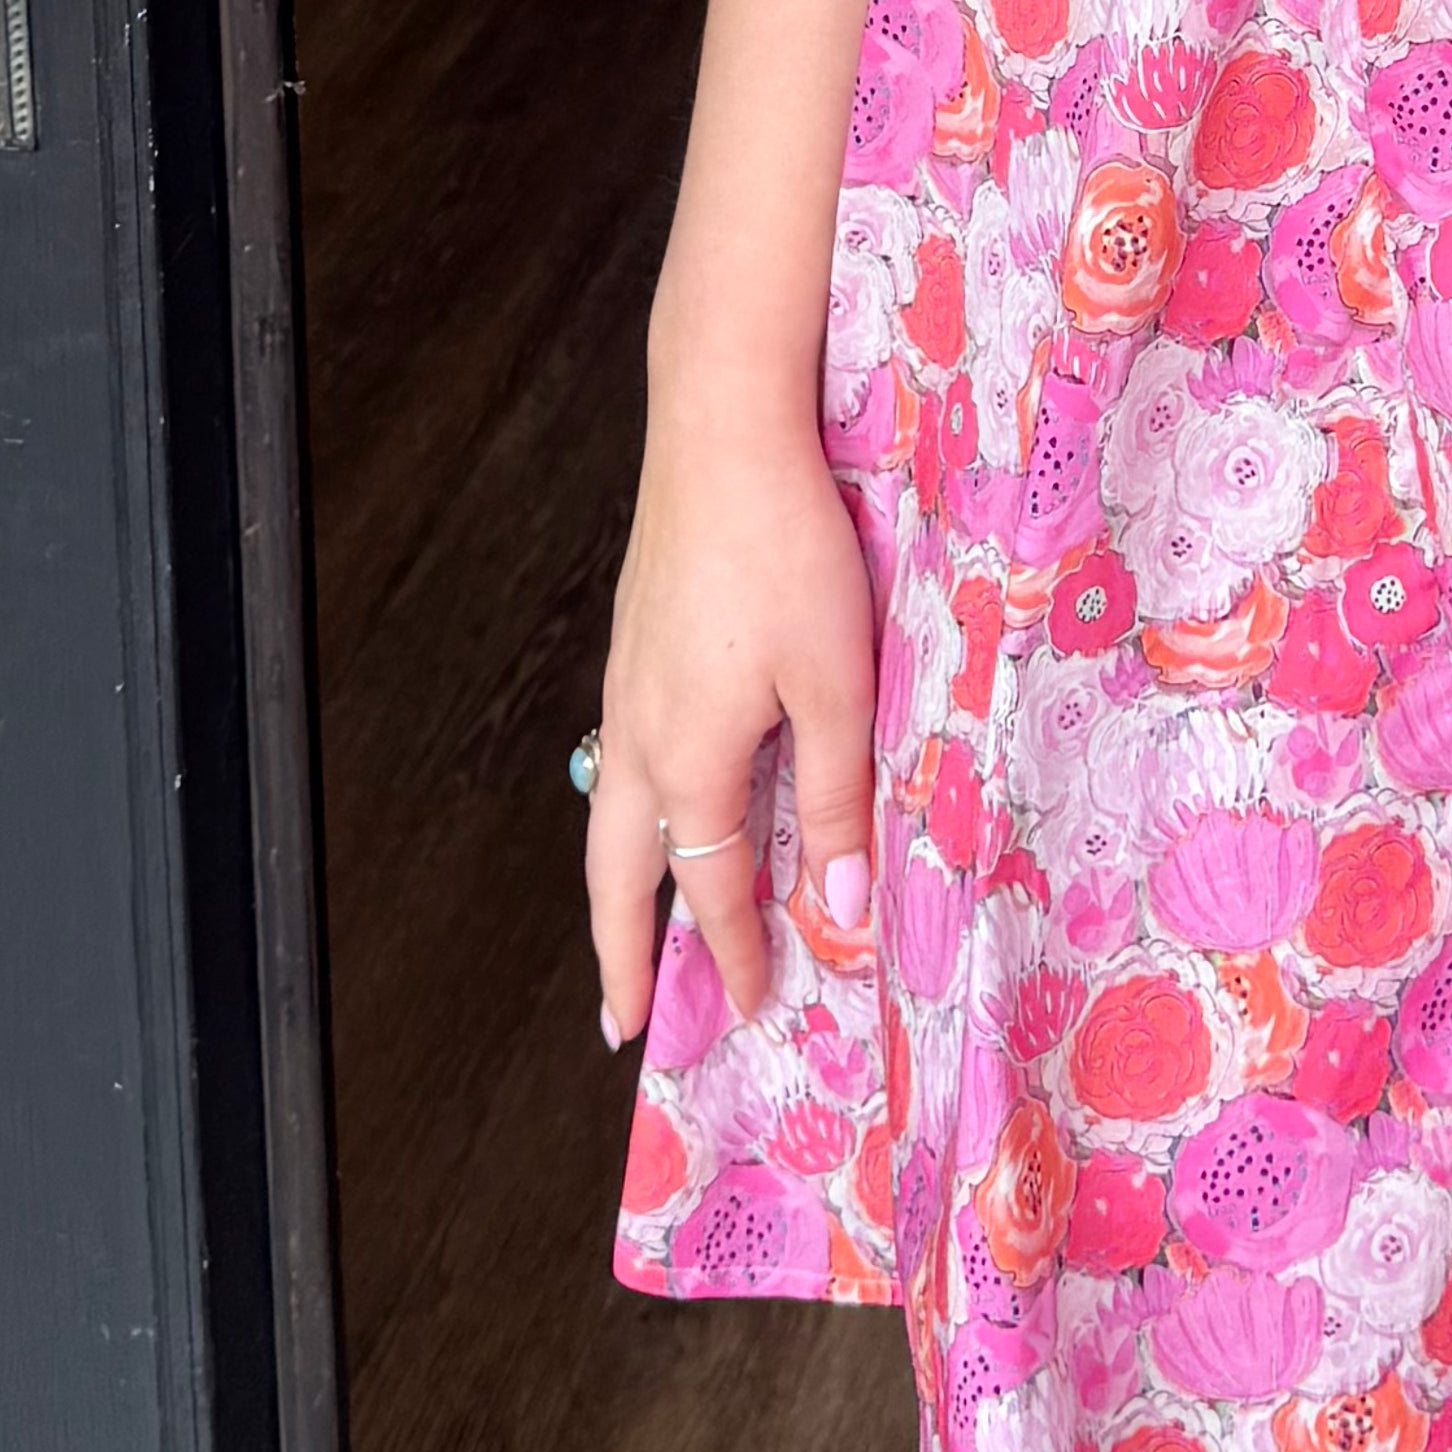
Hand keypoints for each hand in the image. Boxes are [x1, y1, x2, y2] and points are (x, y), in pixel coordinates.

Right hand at [585, 333, 876, 1048]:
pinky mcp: (635, 639)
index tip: (750, 1009)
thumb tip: (839, 906)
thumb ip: (834, 800)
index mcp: (690, 758)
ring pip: (612, 815)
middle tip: (624, 1021)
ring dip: (618, 886)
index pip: (709, 888)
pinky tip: (655, 803)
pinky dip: (630, 815)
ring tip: (627, 930)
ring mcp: (627, 684)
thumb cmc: (788, 553)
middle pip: (618, 872)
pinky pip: (623, 758)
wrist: (721, 430)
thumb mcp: (835, 684)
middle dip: (621, 952)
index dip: (734, 953)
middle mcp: (640, 733)